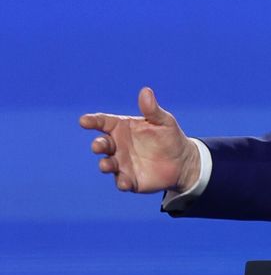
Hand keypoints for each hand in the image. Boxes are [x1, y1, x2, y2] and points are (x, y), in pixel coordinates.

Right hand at [79, 87, 199, 192]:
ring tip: (106, 165)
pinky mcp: (130, 180)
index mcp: (122, 128)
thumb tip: (146, 91)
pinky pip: (122, 182)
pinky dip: (121, 183)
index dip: (92, 121)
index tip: (84, 121)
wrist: (182, 161)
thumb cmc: (169, 137)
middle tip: (99, 146)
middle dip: (98, 145)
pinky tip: (124, 183)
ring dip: (105, 165)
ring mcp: (121, 163)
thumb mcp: (163, 121)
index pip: (103, 122)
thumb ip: (152, 110)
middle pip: (102, 144)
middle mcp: (117, 146)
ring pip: (107, 164)